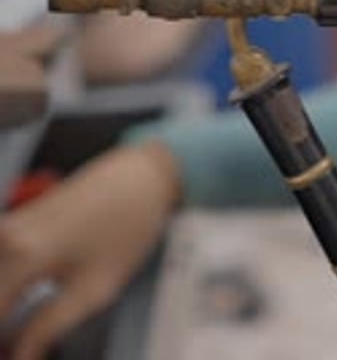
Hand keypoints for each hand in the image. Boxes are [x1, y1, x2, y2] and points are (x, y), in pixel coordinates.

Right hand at [0, 142, 181, 359]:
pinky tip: (20, 309)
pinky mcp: (17, 219)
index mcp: (21, 253)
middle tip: (22, 349)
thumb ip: (46, 330)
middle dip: (4, 328)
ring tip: (24, 331)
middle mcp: (6, 234)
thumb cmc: (126, 225)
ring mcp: (9, 223)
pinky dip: (5, 288)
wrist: (141, 177)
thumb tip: (20, 356)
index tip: (14, 355)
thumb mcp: (92, 290)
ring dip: (4, 305)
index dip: (3, 347)